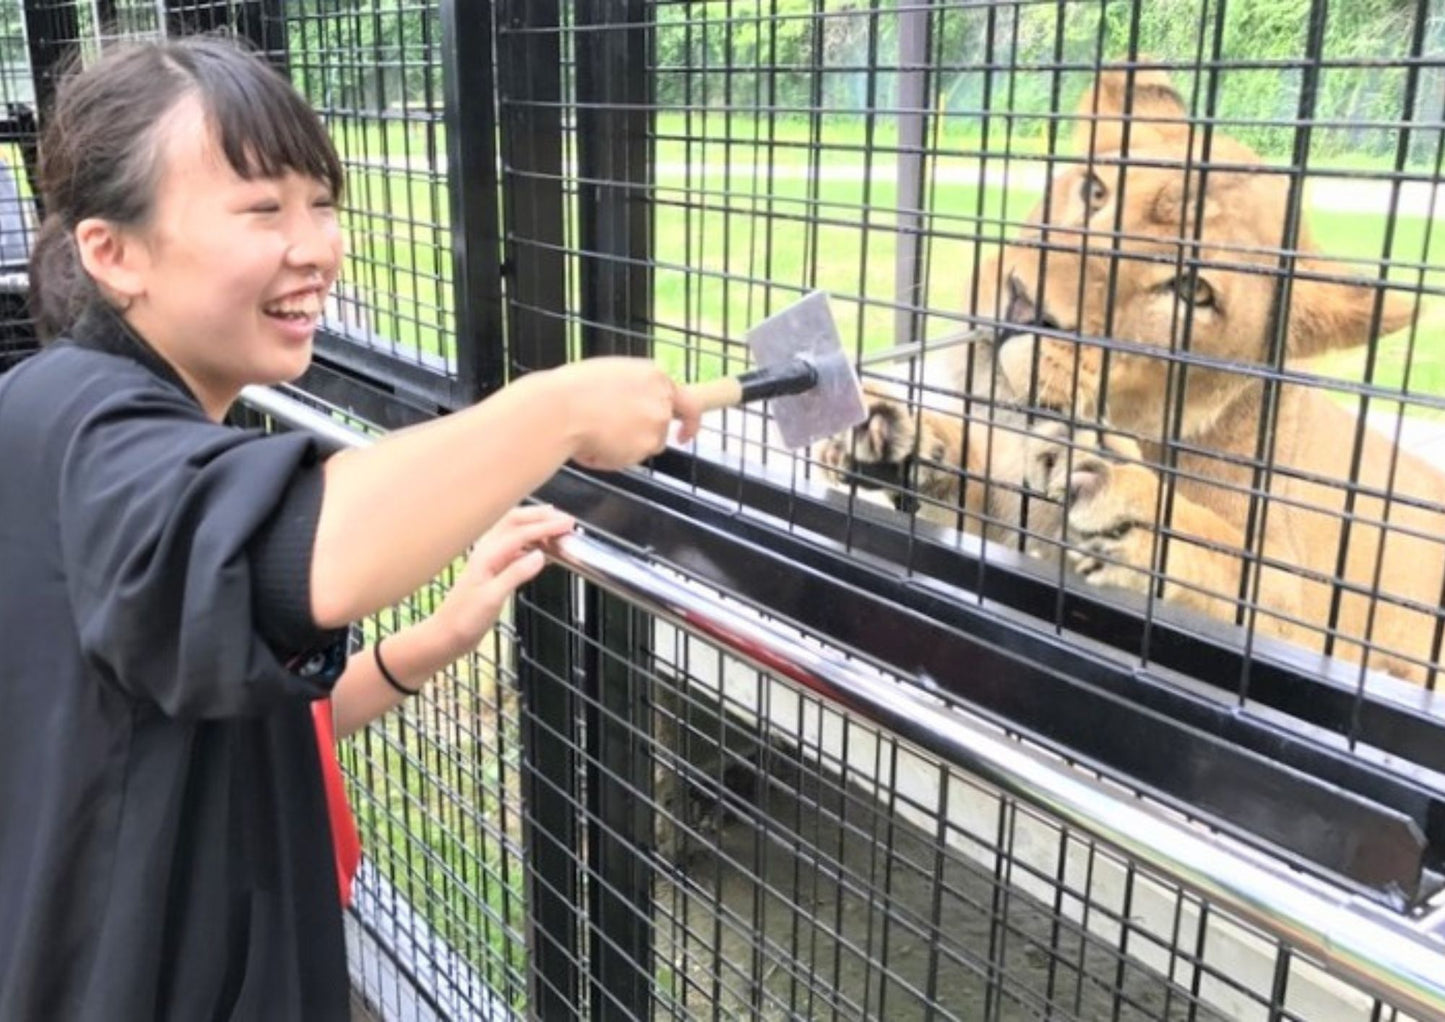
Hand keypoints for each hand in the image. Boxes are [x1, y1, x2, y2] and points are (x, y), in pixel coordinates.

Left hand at [429, 504, 574, 658]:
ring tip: (556, 529)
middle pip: (515, 521)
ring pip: (514, 532)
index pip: (522, 532)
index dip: (546, 527)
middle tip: (564, 520)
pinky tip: (542, 552)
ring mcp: (488, 560)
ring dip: (535, 527)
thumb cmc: (464, 620)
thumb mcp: (492, 598)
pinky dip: (531, 544)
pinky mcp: (492, 571)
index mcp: (487, 555)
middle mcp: (487, 552)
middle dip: (540, 516)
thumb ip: (516, 573)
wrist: (446, 635)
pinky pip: (514, 548)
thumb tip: (540, 556)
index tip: (567, 525)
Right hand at [551, 357, 699, 469]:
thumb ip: (632, 389)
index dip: (689, 419)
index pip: (685, 398)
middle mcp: (662, 398)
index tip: (685, 433)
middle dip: (647, 436)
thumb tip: (632, 406)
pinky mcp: (647, 445)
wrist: (561, 409)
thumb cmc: (572, 390)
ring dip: (625, 446)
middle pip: (664, 426)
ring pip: (647, 445)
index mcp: (653, 375)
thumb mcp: (609, 375)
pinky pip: (630, 459)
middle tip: (622, 443)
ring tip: (593, 436)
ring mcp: (658, 423)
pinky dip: (612, 458)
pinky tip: (592, 445)